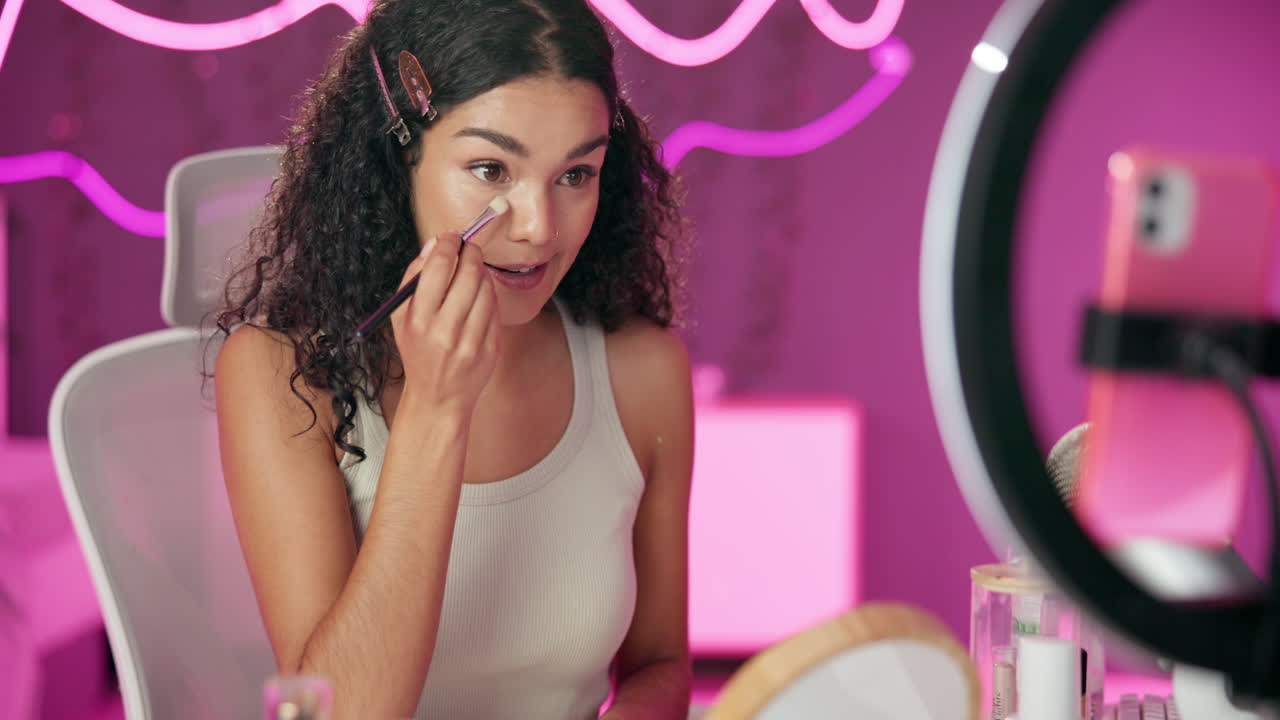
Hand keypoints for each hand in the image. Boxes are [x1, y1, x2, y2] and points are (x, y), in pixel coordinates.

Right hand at [389, 232, 499, 416]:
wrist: (438, 398)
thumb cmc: (418, 351)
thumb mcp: (402, 318)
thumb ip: (413, 278)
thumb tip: (434, 243)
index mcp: (418, 320)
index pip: (438, 267)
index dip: (449, 244)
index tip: (452, 236)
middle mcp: (444, 330)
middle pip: (468, 273)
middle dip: (471, 253)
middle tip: (470, 247)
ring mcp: (470, 341)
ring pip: (486, 289)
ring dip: (482, 273)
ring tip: (474, 272)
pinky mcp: (490, 349)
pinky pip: (495, 309)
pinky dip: (489, 296)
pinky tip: (480, 297)